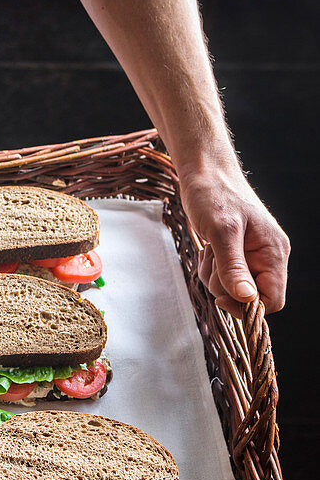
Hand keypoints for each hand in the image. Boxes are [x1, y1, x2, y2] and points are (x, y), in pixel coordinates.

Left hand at [180, 166, 289, 318]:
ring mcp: (251, 256)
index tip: (221, 297)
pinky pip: (223, 276)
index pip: (273, 299)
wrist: (205, 173)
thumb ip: (233, 266)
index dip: (248, 306)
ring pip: (233, 288)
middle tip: (213, 260)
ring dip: (214, 275)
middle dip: (225, 286)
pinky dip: (211, 268)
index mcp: (273, 252)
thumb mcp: (221, 232)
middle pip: (249, 297)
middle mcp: (267, 256)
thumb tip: (246, 298)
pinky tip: (208, 249)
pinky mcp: (236, 254)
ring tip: (209, 250)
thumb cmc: (215, 194)